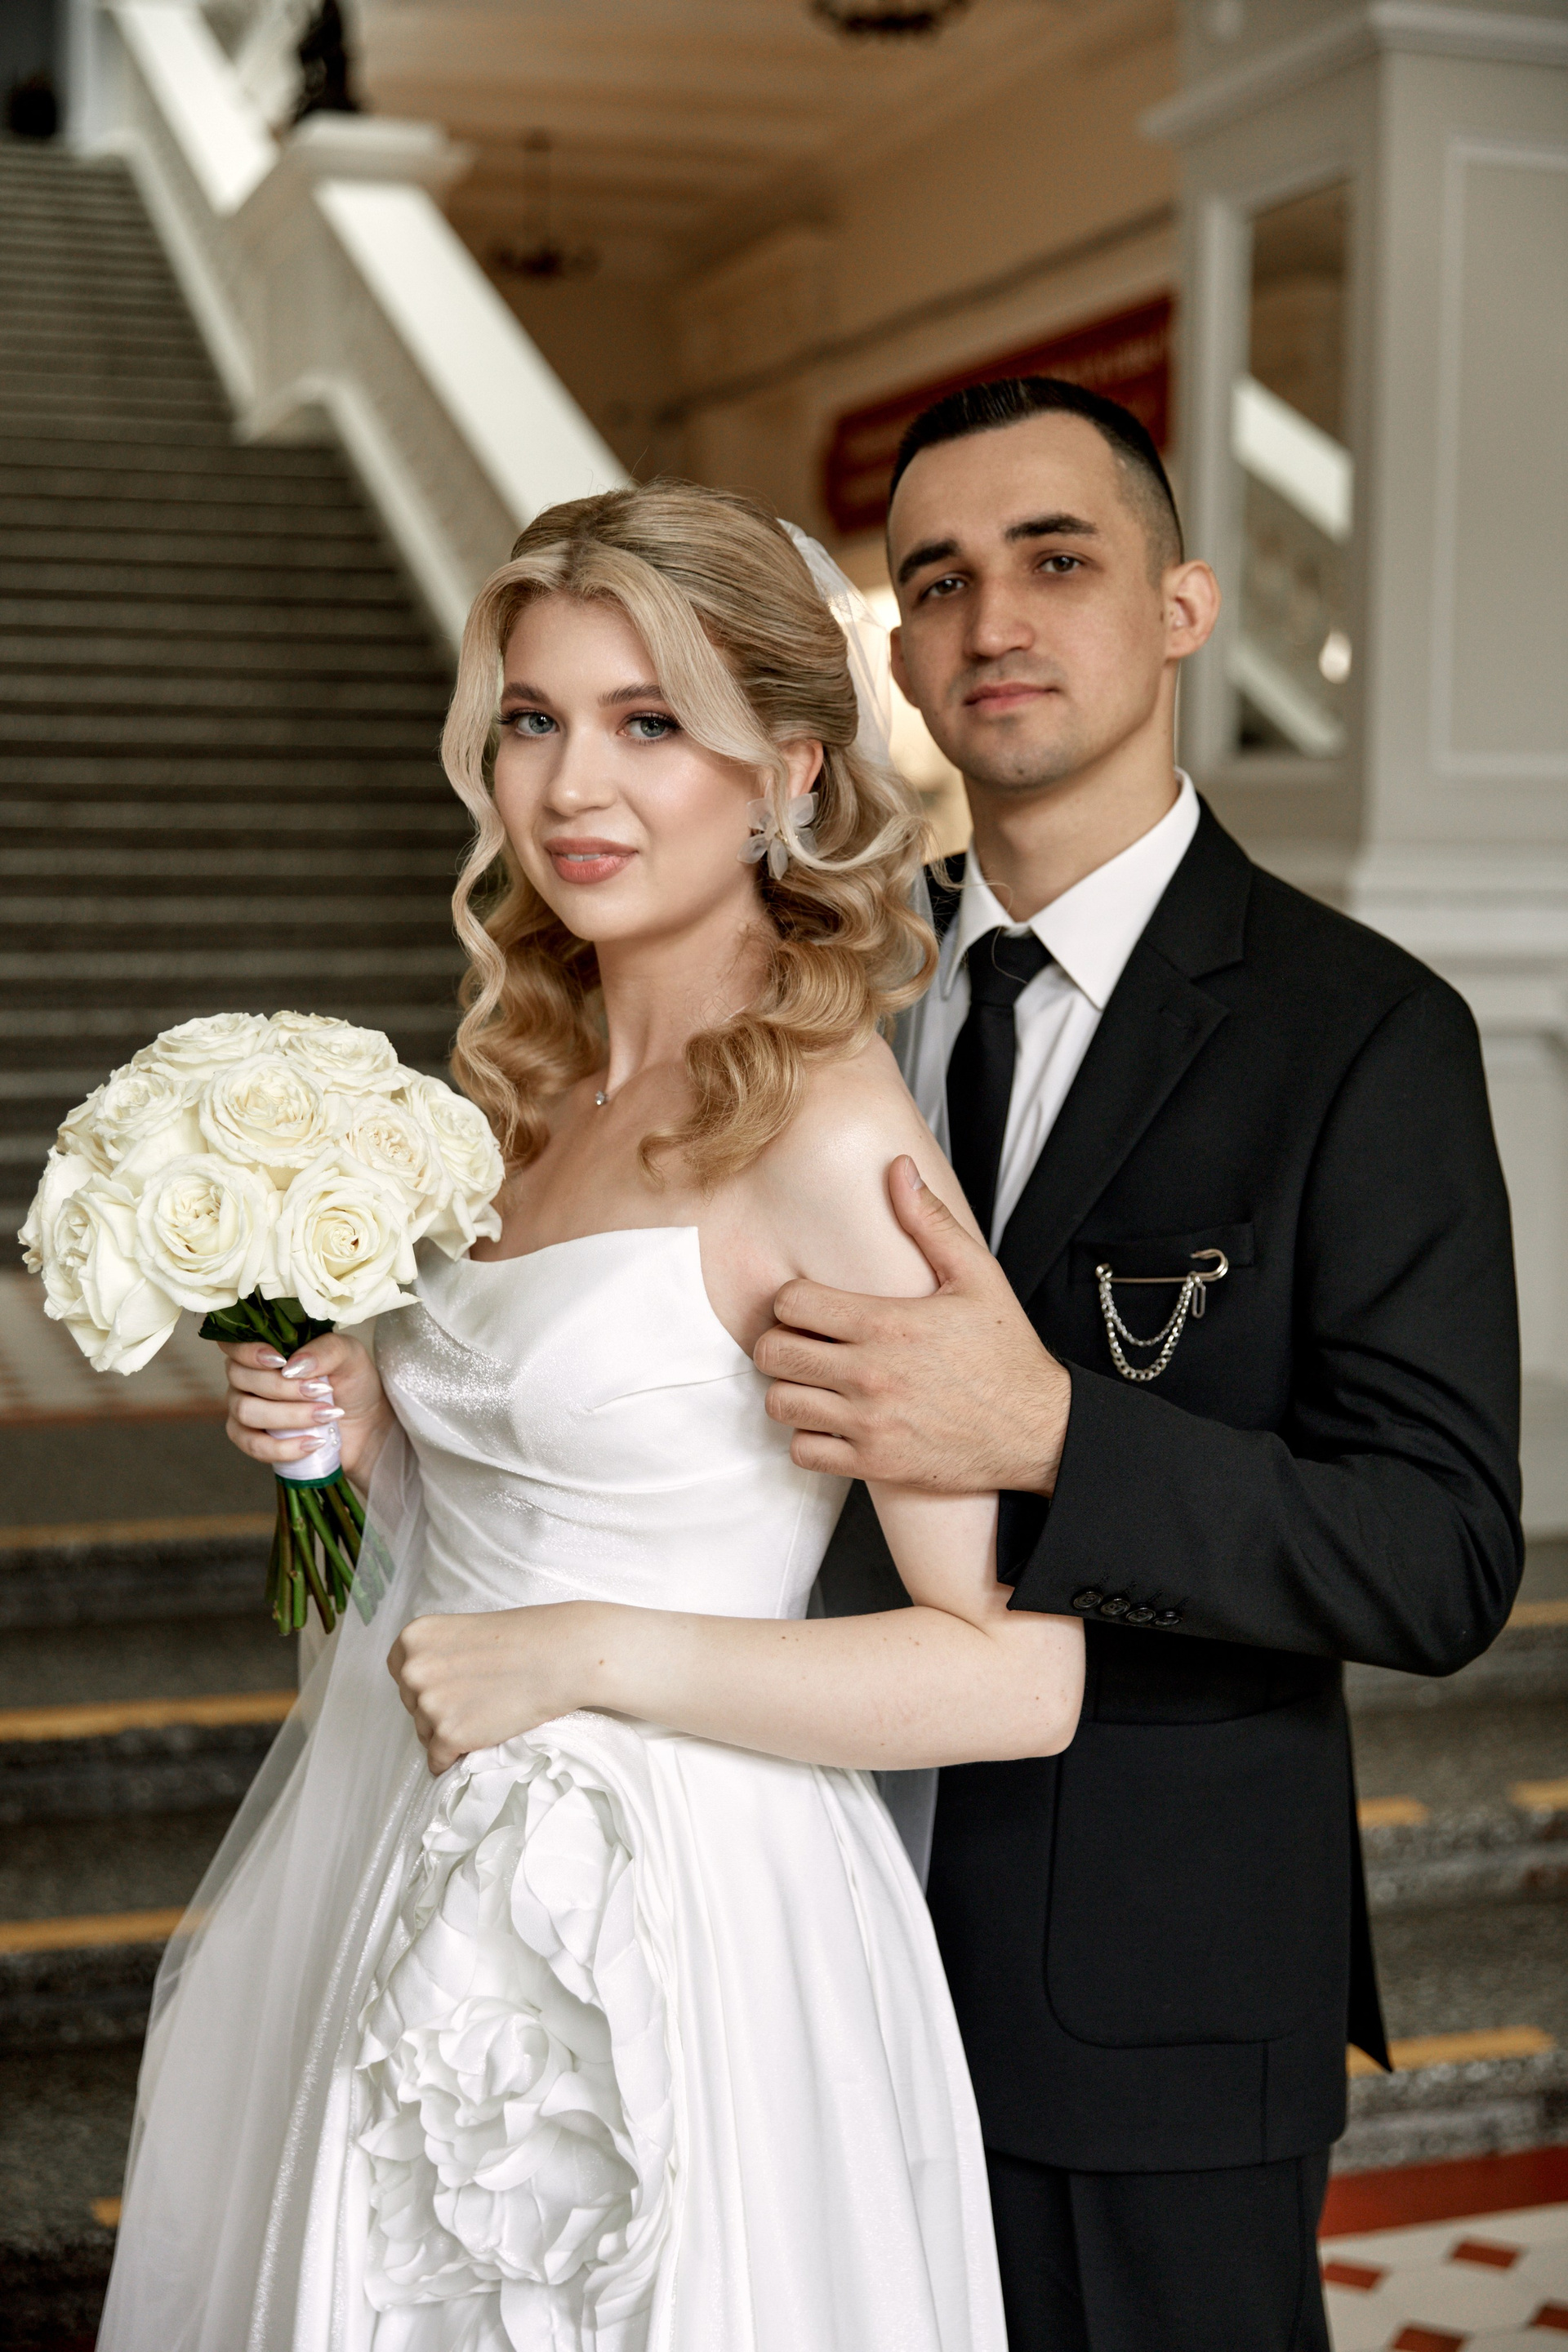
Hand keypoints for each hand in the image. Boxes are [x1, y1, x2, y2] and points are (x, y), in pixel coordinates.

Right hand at [221, 1330, 393, 1486]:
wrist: (367, 1424)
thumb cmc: (353, 1383)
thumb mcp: (350, 1355)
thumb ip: (325, 1350)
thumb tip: (293, 1365)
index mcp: (266, 1349)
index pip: (233, 1344)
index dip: (248, 1351)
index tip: (279, 1360)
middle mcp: (248, 1378)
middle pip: (240, 1377)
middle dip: (283, 1387)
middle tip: (322, 1391)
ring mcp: (246, 1410)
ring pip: (246, 1411)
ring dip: (288, 1415)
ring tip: (325, 1416)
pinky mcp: (254, 1441)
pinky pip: (252, 1445)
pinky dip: (282, 1447)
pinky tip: (311, 1443)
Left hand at [387, 1605, 594, 1773]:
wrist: (562, 1655)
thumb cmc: (525, 1639)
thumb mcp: (466, 1632)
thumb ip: (439, 1654)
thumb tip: (425, 1686)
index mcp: (415, 1637)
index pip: (399, 1671)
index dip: (425, 1681)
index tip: (449, 1684)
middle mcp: (413, 1670)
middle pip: (411, 1704)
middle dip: (437, 1707)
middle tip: (475, 1700)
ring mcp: (430, 1704)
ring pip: (425, 1733)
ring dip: (448, 1732)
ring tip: (485, 1715)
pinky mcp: (449, 1735)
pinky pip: (438, 1760)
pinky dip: (453, 1758)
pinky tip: (476, 1742)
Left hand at [755, 1156, 1070, 1492]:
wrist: (1038, 1430)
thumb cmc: (1006, 1353)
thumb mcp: (977, 1276)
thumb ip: (930, 1221)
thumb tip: (898, 1168)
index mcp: (886, 1322)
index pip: (791, 1302)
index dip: (791, 1300)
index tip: (809, 1306)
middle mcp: (870, 1373)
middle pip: (774, 1352)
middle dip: (779, 1342)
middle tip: (802, 1342)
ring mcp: (869, 1422)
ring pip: (781, 1403)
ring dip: (790, 1390)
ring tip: (814, 1382)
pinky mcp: (874, 1463)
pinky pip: (804, 1452)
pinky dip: (808, 1438)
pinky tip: (831, 1421)